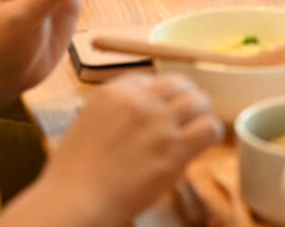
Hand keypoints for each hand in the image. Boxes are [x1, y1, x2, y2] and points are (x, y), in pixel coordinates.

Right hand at [31, 74, 221, 226]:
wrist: (73, 204)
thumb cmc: (73, 175)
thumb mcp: (87, 124)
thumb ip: (116, 111)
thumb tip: (144, 109)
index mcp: (113, 92)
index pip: (151, 79)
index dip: (161, 95)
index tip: (163, 108)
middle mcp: (139, 101)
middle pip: (178, 84)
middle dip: (186, 97)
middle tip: (189, 114)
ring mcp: (159, 122)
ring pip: (198, 101)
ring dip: (201, 113)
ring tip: (197, 127)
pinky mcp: (175, 147)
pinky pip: (209, 128)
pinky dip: (211, 134)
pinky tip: (203, 144)